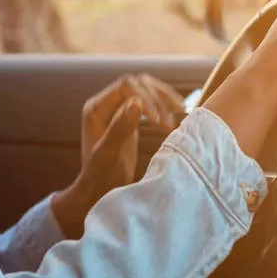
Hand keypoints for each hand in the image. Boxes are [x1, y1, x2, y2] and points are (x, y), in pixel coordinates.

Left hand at [50, 73, 183, 237]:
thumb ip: (121, 128)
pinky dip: (163, 106)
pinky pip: (149, 103)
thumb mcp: (110, 154)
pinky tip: (175, 114)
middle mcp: (106, 104)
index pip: (125, 87)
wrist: (98, 192)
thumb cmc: (100, 176)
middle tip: (170, 121)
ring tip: (180, 111)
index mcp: (96, 108)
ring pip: (145, 91)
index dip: (145, 98)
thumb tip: (137, 103)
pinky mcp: (129, 119)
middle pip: (137, 85)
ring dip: (163, 100)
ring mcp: (118, 110)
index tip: (158, 120)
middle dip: (157, 98)